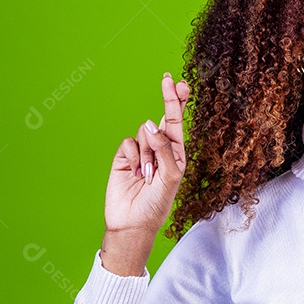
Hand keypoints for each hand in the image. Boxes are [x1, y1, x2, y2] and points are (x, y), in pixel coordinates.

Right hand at [104, 72, 190, 234]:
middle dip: (168, 99)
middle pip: (163, 118)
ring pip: (144, 133)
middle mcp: (160, 150)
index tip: (180, 83)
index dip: (178, 102)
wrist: (132, 223)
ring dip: (147, 153)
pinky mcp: (123, 158)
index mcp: (176, 154)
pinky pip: (128, 143)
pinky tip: (134, 172)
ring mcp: (141, 153)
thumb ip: (164, 149)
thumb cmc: (157, 203)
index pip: (177, 123)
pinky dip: (133, 156)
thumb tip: (150, 124)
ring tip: (146, 175)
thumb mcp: (170, 176)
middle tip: (169, 79)